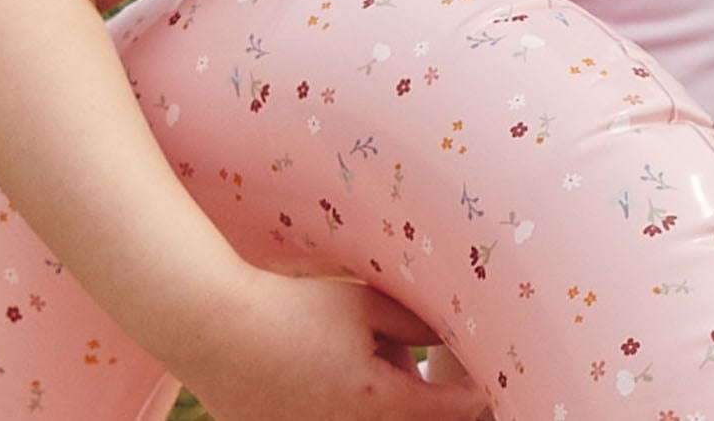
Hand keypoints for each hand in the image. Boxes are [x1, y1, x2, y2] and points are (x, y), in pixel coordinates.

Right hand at [179, 269, 487, 420]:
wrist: (217, 330)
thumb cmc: (296, 309)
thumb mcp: (366, 304)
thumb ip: (418, 320)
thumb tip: (457, 328)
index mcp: (379, 402)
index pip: (451, 411)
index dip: (477, 395)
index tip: (495, 377)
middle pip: (413, 419)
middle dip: (431, 398)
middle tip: (437, 363)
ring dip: (389, 400)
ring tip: (361, 353)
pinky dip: (352, 406)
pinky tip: (331, 367)